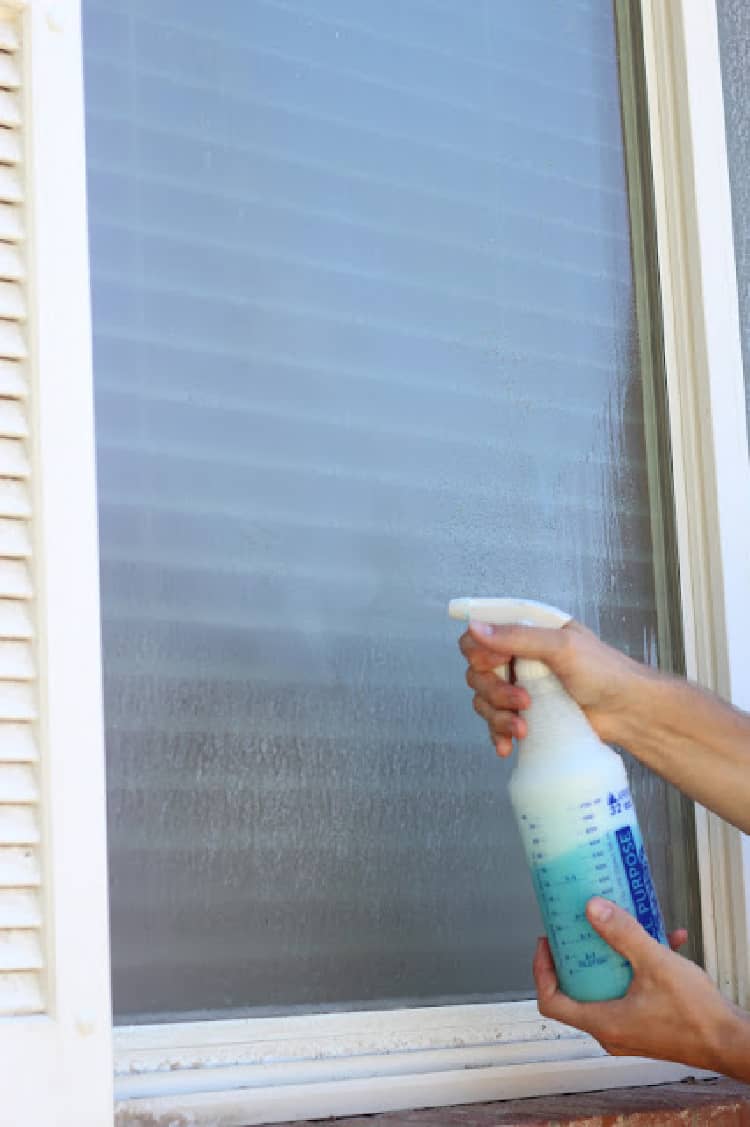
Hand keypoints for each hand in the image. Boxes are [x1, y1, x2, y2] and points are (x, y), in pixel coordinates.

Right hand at [459, 619, 647, 755]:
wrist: (627, 713)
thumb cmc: (604, 672)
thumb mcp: (562, 646)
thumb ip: (518, 636)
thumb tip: (475, 627)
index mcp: (527, 631)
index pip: (481, 633)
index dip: (480, 650)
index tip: (498, 663)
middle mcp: (519, 656)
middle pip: (477, 671)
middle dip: (494, 690)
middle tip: (522, 700)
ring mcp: (520, 686)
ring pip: (483, 699)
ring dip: (498, 715)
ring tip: (524, 726)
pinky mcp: (525, 714)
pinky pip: (495, 723)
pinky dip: (497, 733)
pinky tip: (508, 744)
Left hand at [533, 897, 749, 1077]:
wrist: (732, 1041)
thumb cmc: (695, 1014)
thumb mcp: (654, 963)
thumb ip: (622, 934)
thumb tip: (592, 909)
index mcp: (603, 1022)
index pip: (551, 1002)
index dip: (542, 971)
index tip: (547, 942)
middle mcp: (612, 1032)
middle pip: (576, 993)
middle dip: (577, 958)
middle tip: (579, 929)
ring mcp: (630, 1031)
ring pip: (608, 990)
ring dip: (614, 958)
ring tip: (622, 927)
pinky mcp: (649, 1026)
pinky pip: (634, 993)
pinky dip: (642, 968)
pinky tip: (668, 941)